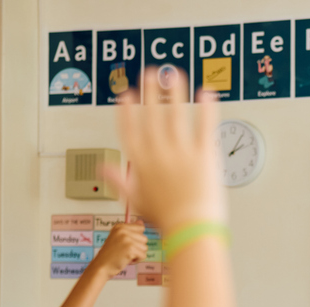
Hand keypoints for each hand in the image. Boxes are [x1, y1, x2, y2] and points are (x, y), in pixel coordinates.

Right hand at [91, 222, 147, 276]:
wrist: (102, 266)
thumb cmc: (110, 255)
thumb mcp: (118, 238)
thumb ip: (130, 230)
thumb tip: (141, 222)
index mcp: (120, 226)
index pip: (140, 228)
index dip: (136, 239)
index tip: (125, 244)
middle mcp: (123, 230)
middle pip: (144, 238)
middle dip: (137, 247)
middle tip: (124, 251)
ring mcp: (127, 239)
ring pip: (145, 247)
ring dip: (137, 254)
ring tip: (125, 255)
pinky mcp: (130, 249)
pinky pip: (143, 255)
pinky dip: (137, 260)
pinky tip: (126, 260)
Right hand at [105, 68, 225, 232]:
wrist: (191, 230)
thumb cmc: (166, 220)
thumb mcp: (137, 199)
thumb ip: (118, 180)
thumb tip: (102, 170)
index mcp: (141, 162)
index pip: (129, 129)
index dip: (126, 111)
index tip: (126, 95)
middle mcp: (158, 152)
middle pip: (151, 114)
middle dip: (150, 91)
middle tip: (151, 73)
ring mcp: (181, 151)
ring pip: (176, 113)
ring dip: (174, 90)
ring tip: (174, 74)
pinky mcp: (203, 154)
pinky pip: (205, 125)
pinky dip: (206, 108)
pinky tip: (207, 93)